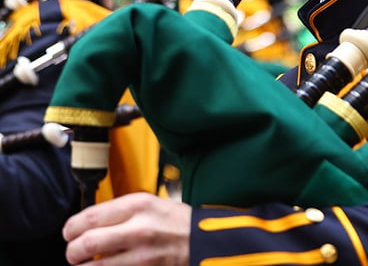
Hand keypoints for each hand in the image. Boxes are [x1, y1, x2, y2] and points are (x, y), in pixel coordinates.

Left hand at [63, 193, 190, 265]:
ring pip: (94, 265)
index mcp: (138, 205)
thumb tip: (88, 224)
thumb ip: (121, 212)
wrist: (202, 239)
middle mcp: (138, 228)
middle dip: (72, 251)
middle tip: (73, 252)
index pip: (89, 217)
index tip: (69, 232)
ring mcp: (141, 254)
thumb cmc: (176, 221)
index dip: (71, 228)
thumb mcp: (151, 204)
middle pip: (86, 242)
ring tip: (85, 263)